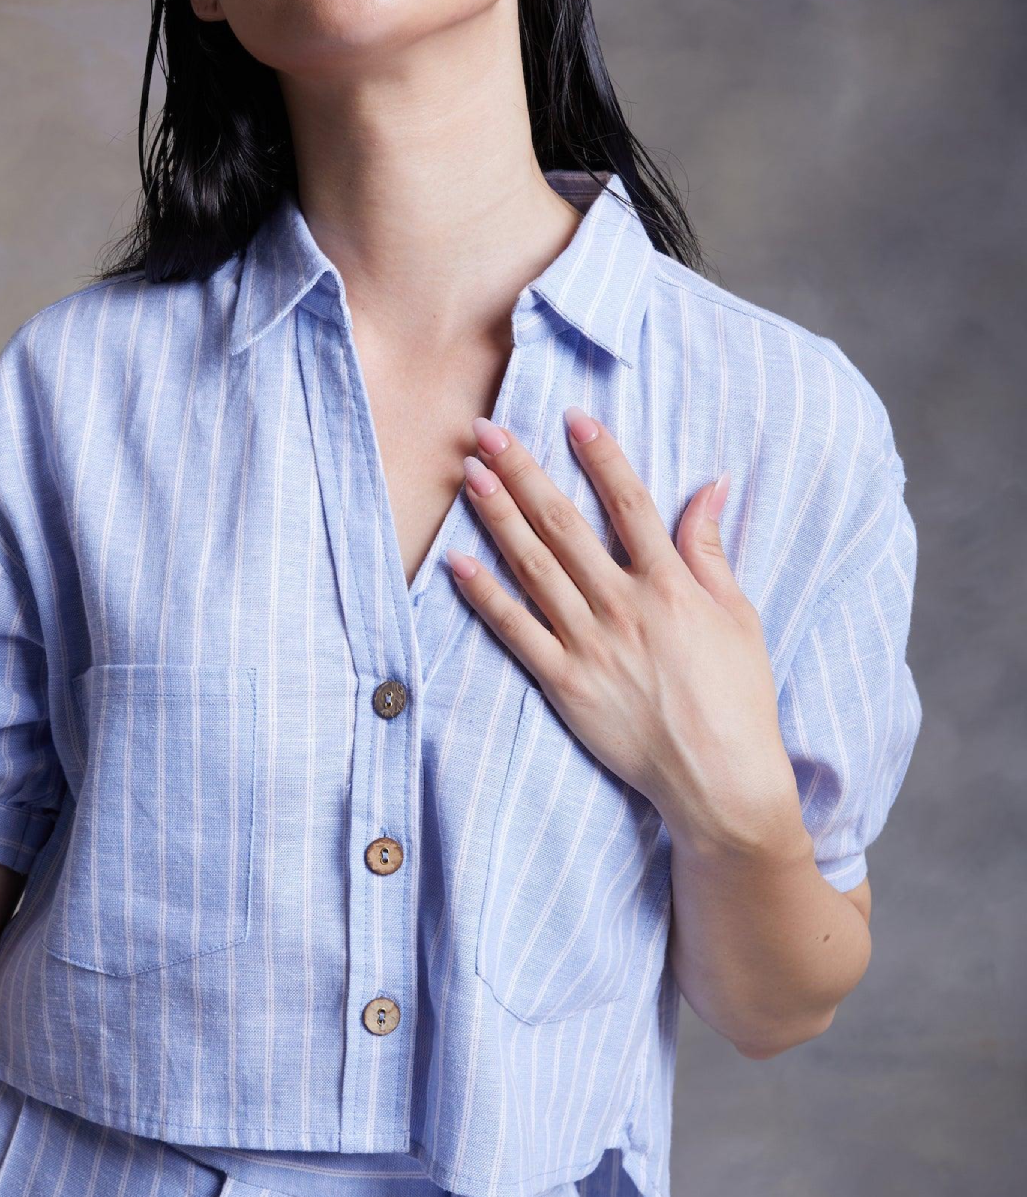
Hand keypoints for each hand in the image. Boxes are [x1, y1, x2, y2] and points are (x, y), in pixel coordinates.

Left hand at [444, 406, 801, 850]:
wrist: (720, 779)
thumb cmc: (737, 698)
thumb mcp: (739, 616)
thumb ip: (710, 550)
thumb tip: (710, 485)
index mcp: (670, 585)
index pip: (630, 503)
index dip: (600, 457)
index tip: (571, 417)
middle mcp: (624, 605)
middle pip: (564, 524)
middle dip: (523, 471)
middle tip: (488, 429)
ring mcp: (590, 644)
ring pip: (533, 566)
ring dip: (498, 515)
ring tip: (469, 473)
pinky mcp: (564, 683)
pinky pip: (515, 631)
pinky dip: (485, 595)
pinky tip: (456, 562)